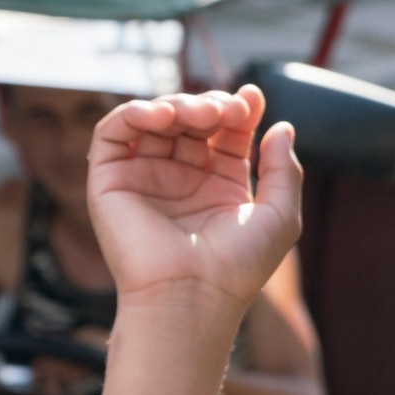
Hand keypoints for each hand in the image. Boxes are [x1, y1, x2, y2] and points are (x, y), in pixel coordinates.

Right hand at [85, 88, 301, 315]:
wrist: (192, 297)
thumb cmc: (238, 266)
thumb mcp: (280, 215)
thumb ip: (284, 170)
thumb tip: (282, 128)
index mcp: (219, 188)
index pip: (226, 133)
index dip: (238, 110)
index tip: (252, 98)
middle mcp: (181, 181)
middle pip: (192, 120)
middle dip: (211, 105)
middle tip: (225, 111)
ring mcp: (145, 178)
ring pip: (154, 120)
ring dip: (177, 105)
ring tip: (200, 115)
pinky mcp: (110, 181)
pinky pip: (113, 132)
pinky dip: (134, 113)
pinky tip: (161, 115)